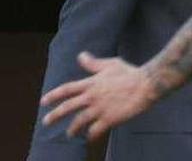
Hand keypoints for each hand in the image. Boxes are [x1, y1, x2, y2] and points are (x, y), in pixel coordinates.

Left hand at [40, 51, 156, 140]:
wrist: (146, 85)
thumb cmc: (130, 73)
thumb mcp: (110, 64)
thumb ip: (93, 63)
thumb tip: (81, 56)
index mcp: (91, 83)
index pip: (66, 90)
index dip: (53, 96)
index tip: (44, 102)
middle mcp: (91, 97)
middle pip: (67, 108)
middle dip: (54, 116)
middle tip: (46, 122)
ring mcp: (99, 109)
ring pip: (78, 122)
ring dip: (72, 129)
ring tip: (70, 134)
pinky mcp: (109, 119)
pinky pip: (95, 131)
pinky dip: (91, 135)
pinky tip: (90, 138)